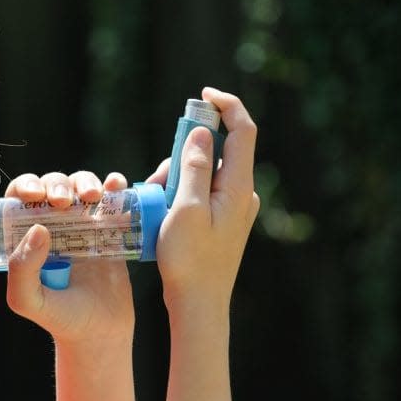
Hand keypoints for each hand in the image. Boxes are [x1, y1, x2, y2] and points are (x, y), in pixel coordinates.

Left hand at [3, 171, 134, 345]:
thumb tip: (38, 227)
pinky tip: (116, 187)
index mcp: (26, 235)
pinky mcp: (111, 228)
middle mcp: (53, 224)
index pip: (20, 198)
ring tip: (92, 198)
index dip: (26, 186)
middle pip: (53, 186)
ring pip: (81, 185)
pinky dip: (115, 185)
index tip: (35, 195)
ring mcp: (83, 224)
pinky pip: (113, 197)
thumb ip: (22, 268)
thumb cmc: (59, 318)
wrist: (100, 333)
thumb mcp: (28, 300)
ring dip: (86, 181)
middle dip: (58, 185)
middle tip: (64, 202)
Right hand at [146, 87, 259, 319]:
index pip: (243, 131)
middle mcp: (242, 193)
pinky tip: (164, 217)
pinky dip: (180, 194)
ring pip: (203, 174)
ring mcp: (234, 208)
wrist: (199, 304)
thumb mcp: (186, 209)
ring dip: (177, 178)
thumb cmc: (190, 260)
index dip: (226, 106)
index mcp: (238, 187)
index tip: (203, 96)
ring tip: (157, 207)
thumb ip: (193, 167)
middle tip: (157, 181)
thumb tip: (200, 132)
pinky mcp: (222, 221)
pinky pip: (200, 193)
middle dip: (182, 155)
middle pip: (215, 152)